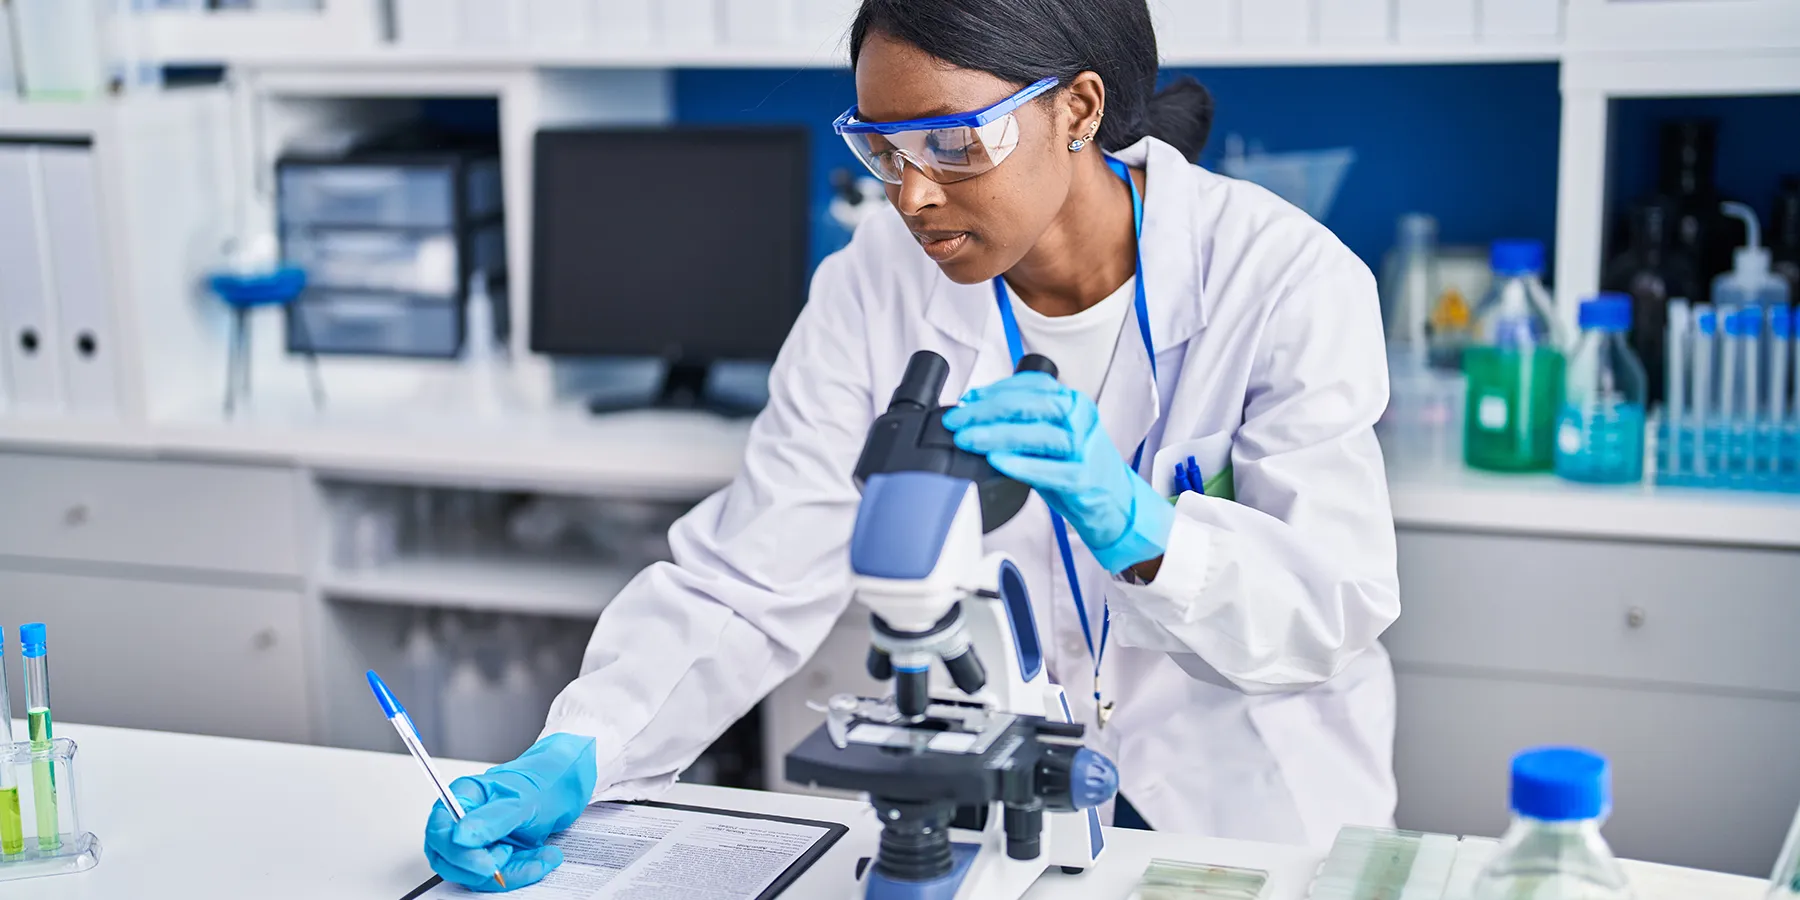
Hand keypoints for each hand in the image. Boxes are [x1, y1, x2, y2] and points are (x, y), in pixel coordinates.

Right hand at [424, 733, 597, 890]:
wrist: (569, 784)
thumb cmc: (545, 780)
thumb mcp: (523, 800)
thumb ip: (491, 819)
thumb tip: (458, 837)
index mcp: (464, 797)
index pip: (440, 834)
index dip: (459, 855)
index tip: (487, 865)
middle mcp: (466, 820)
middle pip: (450, 860)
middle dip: (483, 869)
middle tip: (512, 856)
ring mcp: (480, 840)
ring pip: (476, 874)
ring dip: (510, 872)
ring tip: (540, 855)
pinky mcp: (496, 854)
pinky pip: (499, 876)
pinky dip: (522, 872)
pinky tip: (543, 858)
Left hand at [943, 372, 1172, 572]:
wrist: (1119, 504)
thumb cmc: (1079, 468)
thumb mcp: (1053, 437)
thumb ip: (1023, 424)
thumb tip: (975, 416)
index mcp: (1072, 403)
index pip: (1031, 385)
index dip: (995, 389)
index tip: (967, 399)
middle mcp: (1080, 420)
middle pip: (1031, 405)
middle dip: (987, 411)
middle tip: (957, 421)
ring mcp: (1084, 449)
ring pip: (1038, 433)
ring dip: (997, 434)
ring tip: (968, 439)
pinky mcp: (1083, 479)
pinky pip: (1049, 469)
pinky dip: (1021, 464)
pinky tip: (997, 461)